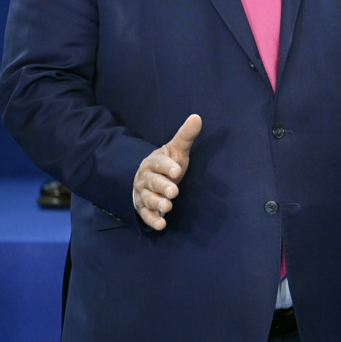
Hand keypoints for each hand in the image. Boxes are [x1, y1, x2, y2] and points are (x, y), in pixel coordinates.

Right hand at [132, 114, 200, 230]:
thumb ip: (185, 136)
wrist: (146, 178)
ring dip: (157, 203)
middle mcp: (146, 178)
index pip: (159, 164)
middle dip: (162, 186)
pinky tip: (161, 225)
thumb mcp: (176, 150)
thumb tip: (197, 117)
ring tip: (168, 206)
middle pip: (153, 182)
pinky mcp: (143, 208)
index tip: (177, 170)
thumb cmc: (166, 164)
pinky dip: (152, 220)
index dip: (168, 167)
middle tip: (174, 191)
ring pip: (148, 199)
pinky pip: (146, 214)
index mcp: (154, 162)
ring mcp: (143, 194)